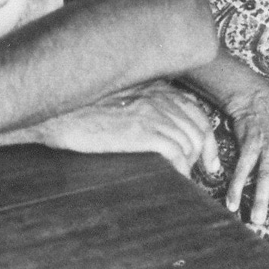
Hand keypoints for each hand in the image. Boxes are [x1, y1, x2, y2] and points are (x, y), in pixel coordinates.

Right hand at [33, 81, 219, 176]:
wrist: (60, 113)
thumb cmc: (83, 109)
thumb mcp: (120, 98)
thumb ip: (142, 106)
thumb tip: (156, 129)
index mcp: (157, 89)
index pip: (197, 112)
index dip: (207, 138)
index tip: (207, 158)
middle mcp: (160, 99)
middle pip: (199, 129)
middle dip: (204, 155)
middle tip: (201, 173)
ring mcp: (152, 114)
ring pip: (189, 143)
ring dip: (190, 164)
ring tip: (183, 178)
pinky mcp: (142, 132)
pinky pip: (175, 153)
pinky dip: (180, 170)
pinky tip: (175, 179)